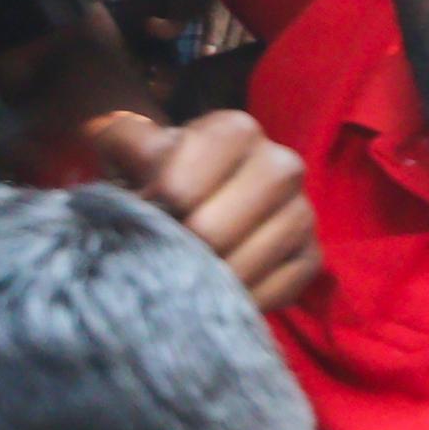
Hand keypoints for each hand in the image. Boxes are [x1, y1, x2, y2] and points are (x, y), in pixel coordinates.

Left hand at [88, 110, 322, 309]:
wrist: (194, 200)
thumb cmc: (159, 174)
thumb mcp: (132, 147)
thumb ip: (120, 140)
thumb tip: (117, 158)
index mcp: (235, 131)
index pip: (185, 184)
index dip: (157, 210)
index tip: (144, 216)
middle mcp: (280, 165)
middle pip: (219, 226)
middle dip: (183, 249)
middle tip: (163, 258)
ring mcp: (302, 212)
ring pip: (257, 256)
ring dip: (213, 278)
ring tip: (187, 283)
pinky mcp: (311, 255)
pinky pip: (284, 286)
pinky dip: (247, 298)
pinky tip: (219, 297)